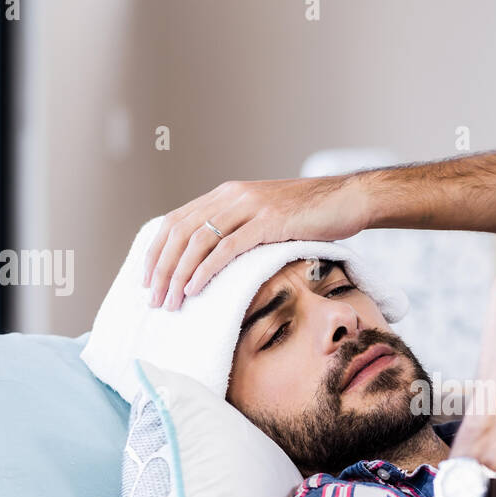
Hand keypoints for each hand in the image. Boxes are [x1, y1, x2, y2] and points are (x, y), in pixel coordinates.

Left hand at [141, 174, 370, 309]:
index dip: (156, 252)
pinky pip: (227, 248)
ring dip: (179, 275)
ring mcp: (249, 207)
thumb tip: (216, 261)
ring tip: (171, 302)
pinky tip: (195, 289)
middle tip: (154, 300)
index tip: (147, 280)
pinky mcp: (268, 222)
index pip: (176, 221)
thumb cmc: (312, 214)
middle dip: (162, 269)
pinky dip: (206, 270)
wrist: (348, 198)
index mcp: (227, 194)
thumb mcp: (266, 217)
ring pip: (198, 241)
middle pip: (180, 232)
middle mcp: (232, 196)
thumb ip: (240, 229)